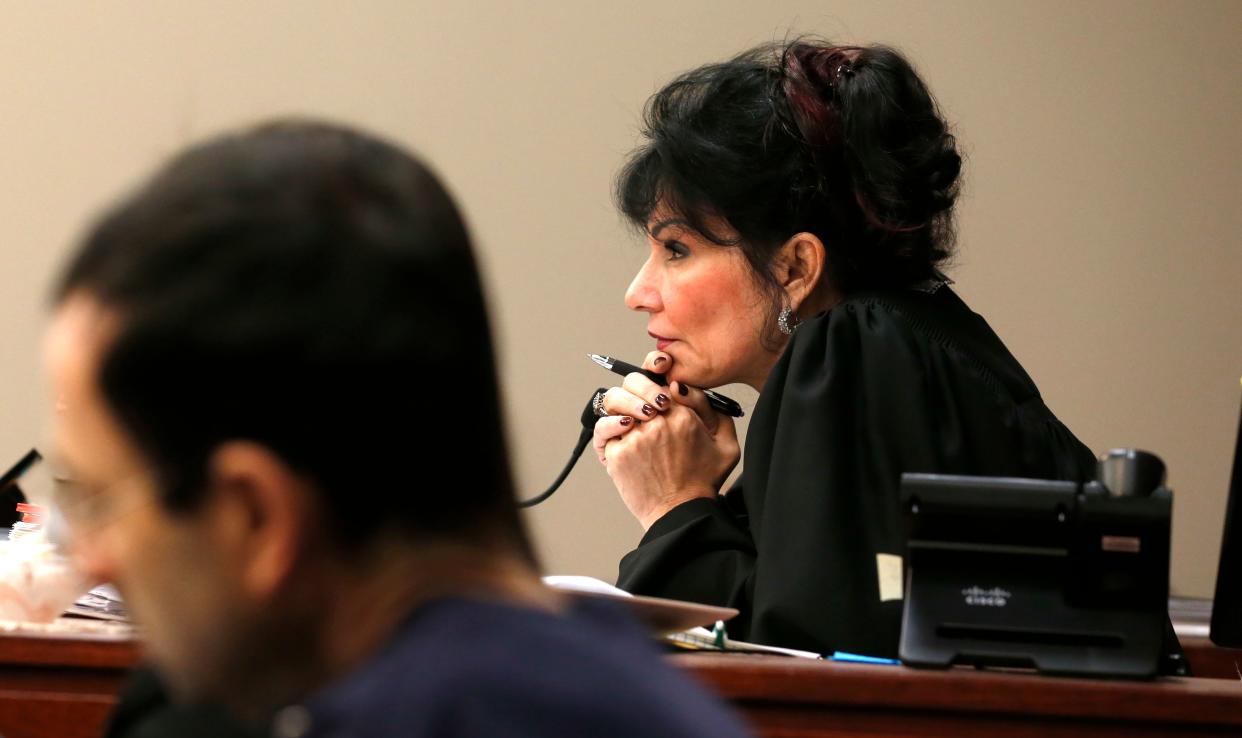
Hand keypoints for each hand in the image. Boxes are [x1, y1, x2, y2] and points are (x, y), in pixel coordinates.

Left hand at [592, 351, 739, 529]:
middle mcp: (657, 422)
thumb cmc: (703, 482)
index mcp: (684, 415)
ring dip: (621, 402)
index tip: (659, 395)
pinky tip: (620, 429)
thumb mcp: (726, 445)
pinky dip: (608, 425)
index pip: (662, 381)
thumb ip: (715, 412)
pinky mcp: (618, 453)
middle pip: (635, 383)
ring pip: (615, 401)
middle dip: (638, 385)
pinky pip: (603, 428)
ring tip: (631, 416)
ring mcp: (635, 437)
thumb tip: (686, 389)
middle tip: (644, 402)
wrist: (680, 513)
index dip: (658, 384)